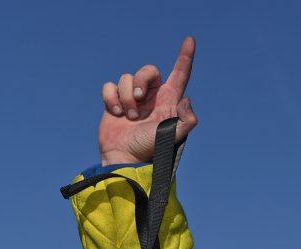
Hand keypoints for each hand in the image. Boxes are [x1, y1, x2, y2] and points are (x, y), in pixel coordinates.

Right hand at [98, 37, 197, 165]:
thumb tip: (186, 98)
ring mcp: (133, 98)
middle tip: (139, 101)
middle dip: (141, 81)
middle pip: (148, 70)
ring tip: (129, 117)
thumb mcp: (174, 136)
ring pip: (127, 78)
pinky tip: (116, 113)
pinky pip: (110, 86)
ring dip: (126, 97)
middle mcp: (152, 96)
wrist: (125, 156)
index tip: (190, 40)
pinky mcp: (115, 101)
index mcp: (169, 100)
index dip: (185, 57)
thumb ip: (186, 119)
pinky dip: (111, 98)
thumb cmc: (151, 148)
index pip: (180, 74)